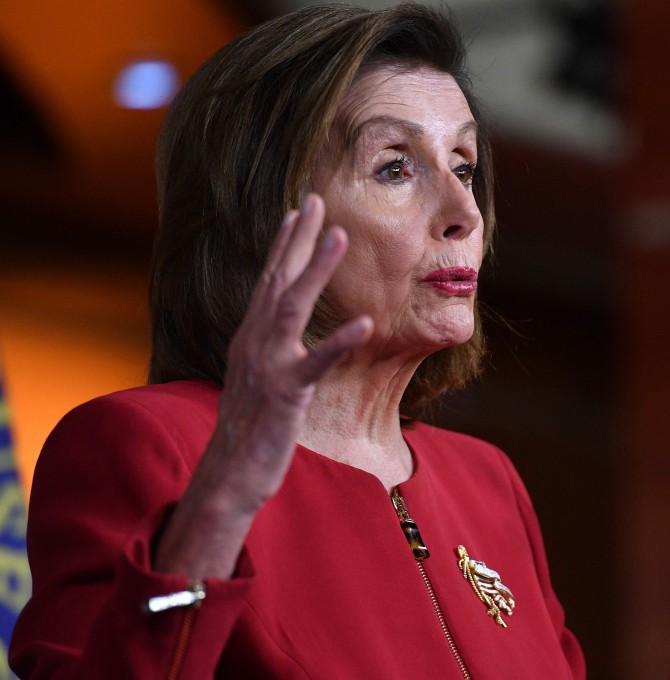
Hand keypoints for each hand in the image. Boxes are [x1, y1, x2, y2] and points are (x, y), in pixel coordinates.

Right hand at [155, 194, 371, 577]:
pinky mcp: (285, 394)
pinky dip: (338, 341)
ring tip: (340, 237)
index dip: (285, 245)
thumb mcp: (258, 378)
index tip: (299, 211)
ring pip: (293, 308)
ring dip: (316, 270)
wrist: (230, 472)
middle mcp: (254, 342)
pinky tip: (364, 322)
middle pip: (278, 280)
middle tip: (316, 201)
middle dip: (299, 239)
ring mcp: (268, 366)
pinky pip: (315, 363)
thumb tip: (284, 327)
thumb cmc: (249, 428)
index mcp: (250, 337)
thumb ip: (270, 348)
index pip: (269, 281)